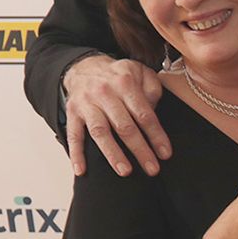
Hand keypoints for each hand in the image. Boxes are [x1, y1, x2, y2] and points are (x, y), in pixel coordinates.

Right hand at [64, 53, 168, 176]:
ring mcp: (87, 104)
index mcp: (126, 83)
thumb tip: (154, 111)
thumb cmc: (120, 75)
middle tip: (152, 169)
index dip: (156, 135)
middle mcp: (105, 93)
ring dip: (112, 154)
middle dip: (139, 149)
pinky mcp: (72, 112)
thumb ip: (152, 89)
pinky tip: (82, 171)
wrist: (84, 66)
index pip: (144, 114)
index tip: (165, 154)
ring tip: (125, 171)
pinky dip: (76, 153)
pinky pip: (73, 135)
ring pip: (100, 132)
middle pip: (124, 126)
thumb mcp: (141, 72)